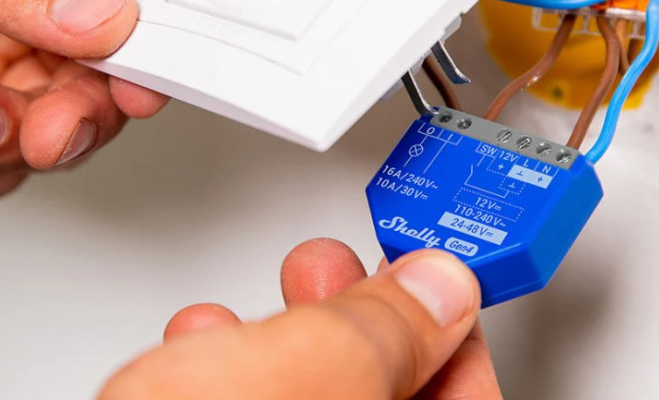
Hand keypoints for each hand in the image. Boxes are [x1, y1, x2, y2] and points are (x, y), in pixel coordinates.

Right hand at [99, 239, 502, 398]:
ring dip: (297, 340)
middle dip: (364, 321)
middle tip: (343, 273)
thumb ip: (378, 334)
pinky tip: (205, 344)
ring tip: (276, 296)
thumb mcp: (296, 384)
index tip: (426, 275)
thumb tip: (439, 288)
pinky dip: (235, 376)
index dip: (454, 331)